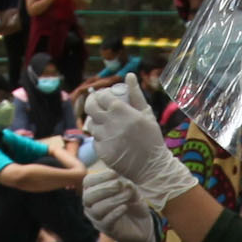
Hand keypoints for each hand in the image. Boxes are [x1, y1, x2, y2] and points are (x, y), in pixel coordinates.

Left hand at [79, 81, 187, 208]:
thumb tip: (129, 75)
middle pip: (90, 107)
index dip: (101, 94)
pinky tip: (111, 140)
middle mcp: (109, 123)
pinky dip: (101, 138)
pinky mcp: (101, 152)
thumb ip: (136, 94)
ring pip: (91, 124)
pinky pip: (95, 140)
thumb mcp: (146, 113)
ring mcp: (104, 138)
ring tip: (106, 124)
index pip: (102, 96)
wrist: (151, 166)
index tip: (105, 97)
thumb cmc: (151, 138)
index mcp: (120, 110)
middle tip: (97, 105)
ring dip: (96, 121)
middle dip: (91, 103)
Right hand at [82, 166, 160, 241]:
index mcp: (94, 192)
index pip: (88, 182)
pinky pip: (106, 222)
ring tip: (127, 196)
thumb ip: (128, 186)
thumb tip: (124, 183)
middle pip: (88, 196)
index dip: (99, 177)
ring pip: (97, 210)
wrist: (142, 226)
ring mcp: (97, 219)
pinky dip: (115, 213)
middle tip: (119, 185)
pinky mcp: (107, 230)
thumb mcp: (133, 192)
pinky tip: (125, 207)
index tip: (115, 174)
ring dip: (112, 200)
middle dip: (104, 188)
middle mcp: (91, 206)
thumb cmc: (133, 205)